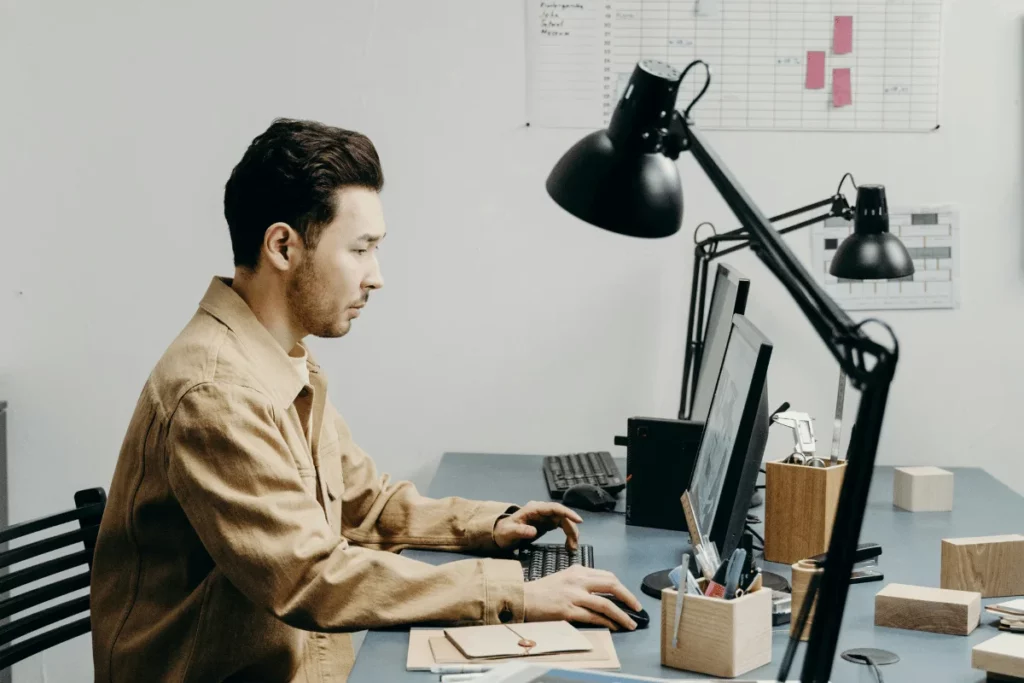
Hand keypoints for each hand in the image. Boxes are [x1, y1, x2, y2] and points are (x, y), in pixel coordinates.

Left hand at [493, 501, 581, 550]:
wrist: (500, 534)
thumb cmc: (503, 532)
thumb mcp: (509, 532)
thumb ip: (520, 531)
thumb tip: (533, 531)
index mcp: (534, 509)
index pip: (554, 508)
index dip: (567, 513)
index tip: (578, 521)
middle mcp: (542, 511)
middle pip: (562, 516)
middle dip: (571, 529)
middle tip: (573, 545)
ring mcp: (545, 517)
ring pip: (564, 522)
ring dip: (571, 533)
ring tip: (572, 548)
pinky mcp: (547, 524)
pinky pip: (561, 527)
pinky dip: (567, 535)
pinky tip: (568, 545)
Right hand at [524, 565, 641, 630]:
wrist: (523, 598)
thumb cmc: (543, 590)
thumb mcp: (565, 577)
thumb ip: (582, 581)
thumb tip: (601, 591)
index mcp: (578, 571)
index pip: (607, 576)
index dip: (621, 587)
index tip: (628, 597)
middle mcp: (578, 581)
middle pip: (611, 585)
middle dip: (628, 597)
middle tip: (637, 607)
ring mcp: (573, 596)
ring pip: (605, 603)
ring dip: (622, 614)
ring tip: (630, 623)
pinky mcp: (568, 610)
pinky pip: (593, 617)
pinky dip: (607, 622)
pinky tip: (614, 626)